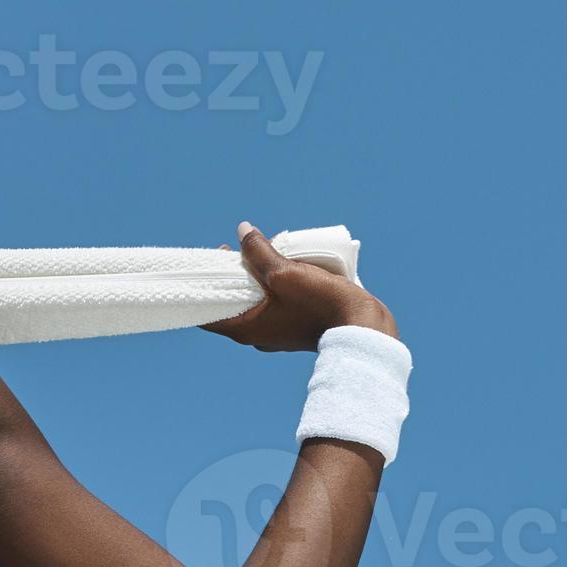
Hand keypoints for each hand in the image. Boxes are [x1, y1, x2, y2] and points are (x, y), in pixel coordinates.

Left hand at [199, 222, 396, 352]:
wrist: (362, 327)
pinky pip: (274, 304)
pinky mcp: (293, 326)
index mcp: (246, 329)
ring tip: (261, 252)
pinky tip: (281, 266)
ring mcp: (275, 332)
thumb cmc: (320, 303)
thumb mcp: (285, 272)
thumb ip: (259, 252)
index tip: (210, 263)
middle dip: (232, 275)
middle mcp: (256, 335)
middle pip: (232, 303)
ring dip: (255, 277)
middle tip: (236, 250)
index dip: (203, 286)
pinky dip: (272, 286)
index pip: (207, 313)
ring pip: (255, 301)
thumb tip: (242, 231)